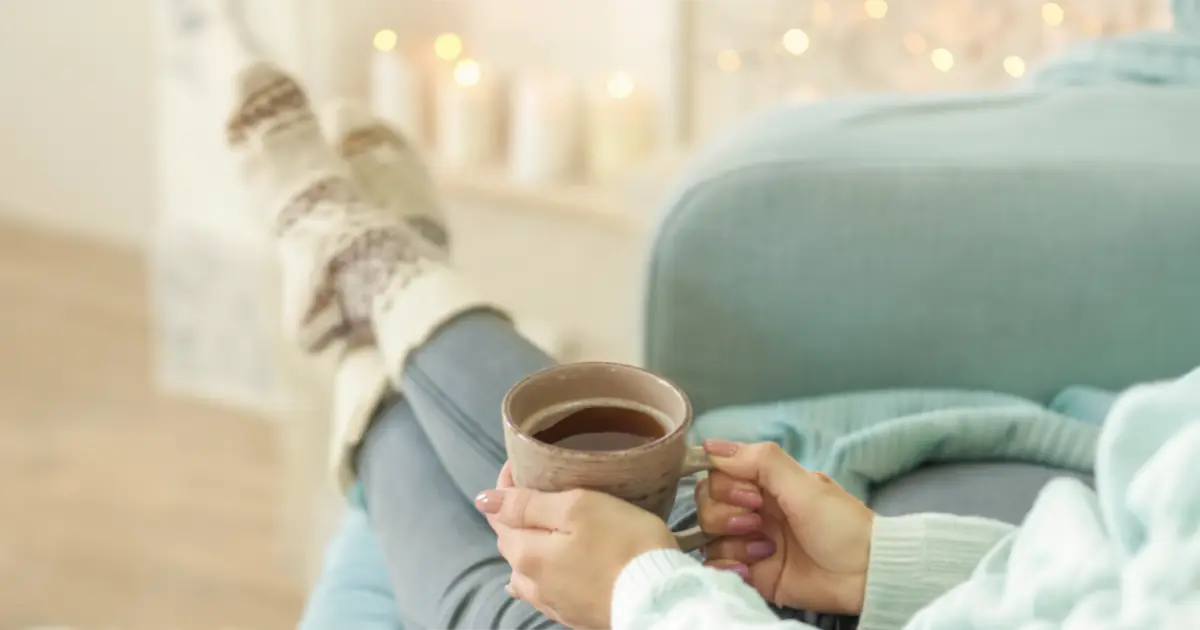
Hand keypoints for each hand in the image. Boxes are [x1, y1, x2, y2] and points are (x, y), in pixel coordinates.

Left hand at [477, 463, 678, 629]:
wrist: (660, 599)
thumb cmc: (623, 544)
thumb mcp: (578, 508)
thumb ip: (528, 504)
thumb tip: (483, 500)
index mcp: (525, 554)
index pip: (500, 514)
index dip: (506, 485)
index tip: (522, 463)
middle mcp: (530, 583)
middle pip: (511, 542)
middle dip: (517, 515)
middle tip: (539, 488)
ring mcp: (552, 604)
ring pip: (526, 570)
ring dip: (529, 547)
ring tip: (544, 529)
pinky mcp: (575, 616)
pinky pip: (545, 591)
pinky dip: (543, 574)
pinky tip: (549, 572)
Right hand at [696, 440, 873, 614]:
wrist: (866, 574)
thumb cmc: (843, 525)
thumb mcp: (805, 484)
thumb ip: (760, 461)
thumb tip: (711, 445)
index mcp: (765, 484)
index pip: (718, 474)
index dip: (725, 485)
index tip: (751, 495)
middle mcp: (753, 510)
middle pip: (707, 504)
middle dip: (725, 514)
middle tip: (756, 521)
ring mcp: (750, 543)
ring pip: (709, 536)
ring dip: (731, 542)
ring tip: (764, 549)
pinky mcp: (751, 573)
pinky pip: (716, 567)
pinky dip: (726, 568)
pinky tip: (750, 569)